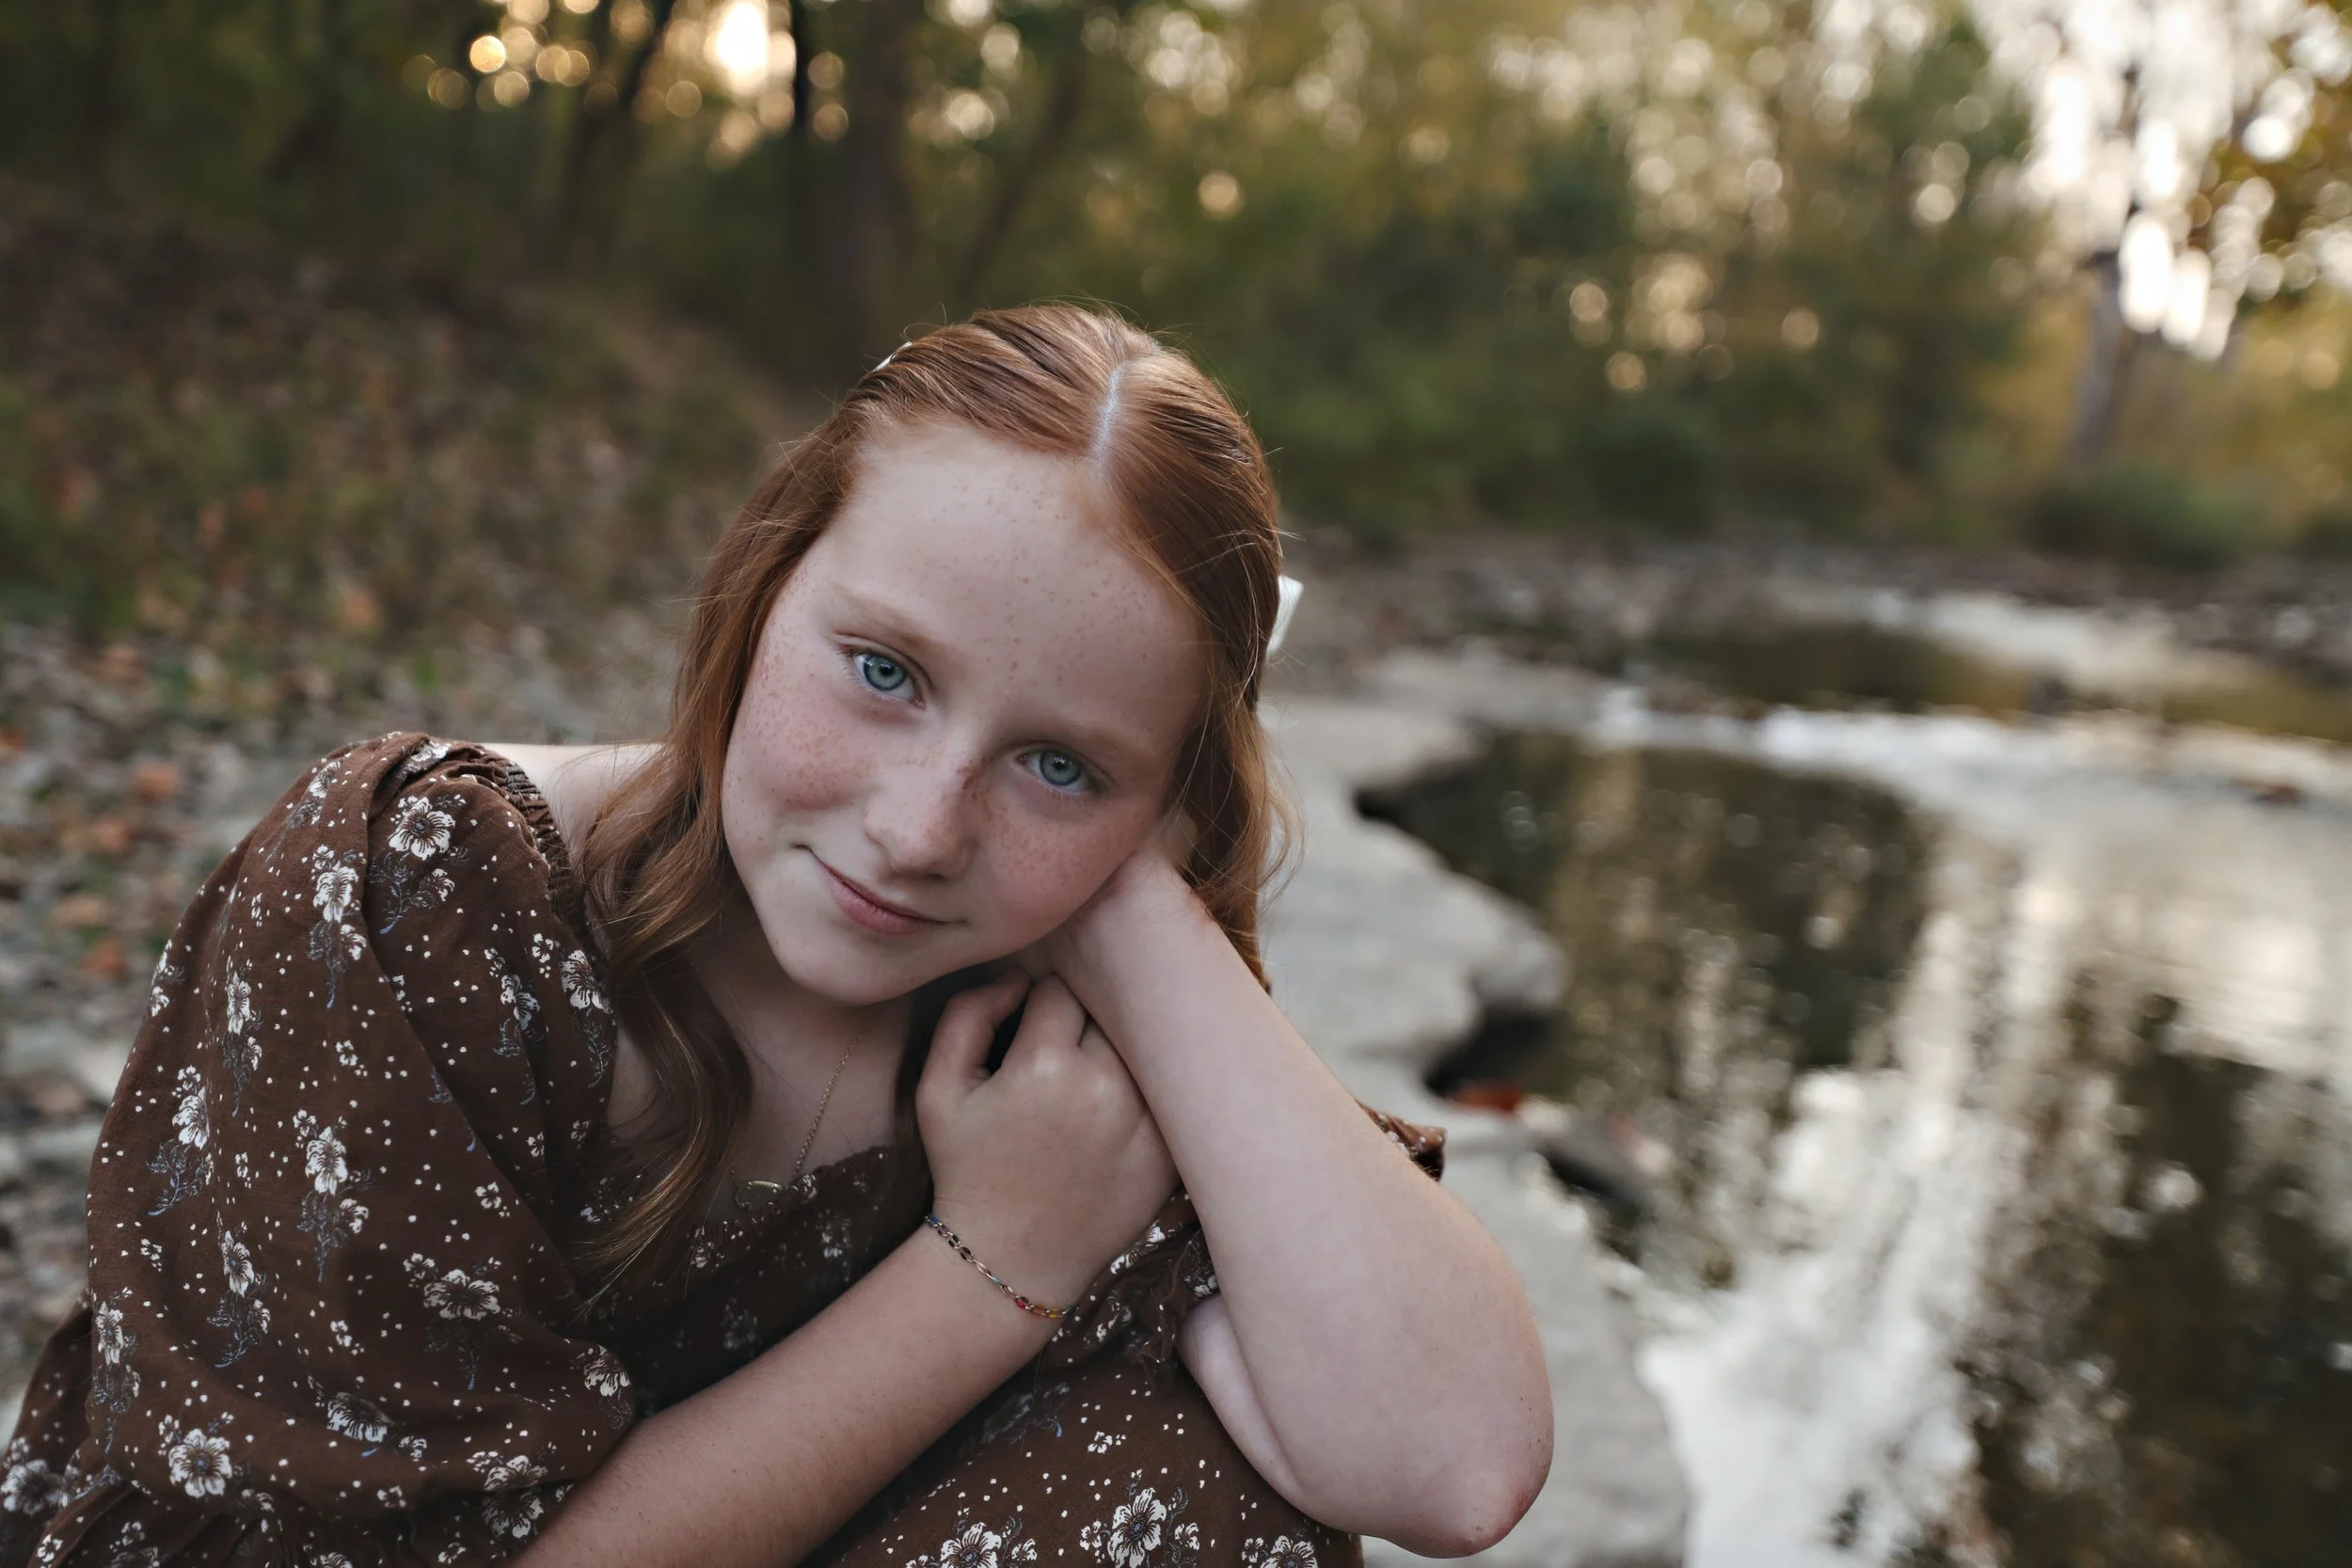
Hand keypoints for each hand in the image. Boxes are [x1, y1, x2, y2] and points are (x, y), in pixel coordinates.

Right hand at [916, 972, 1176, 1307]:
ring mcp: (1144, 1122)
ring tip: (1088, 1084)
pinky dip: (1147, 1091)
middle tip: (1062, 1054)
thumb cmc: (968, 1168)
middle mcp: (1104, 1088)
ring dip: (1119, 1054)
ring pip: (1143, 1048)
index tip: (1029, 1032)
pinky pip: (1167, 1093)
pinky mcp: (1168, 1153)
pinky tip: (1113, 1115)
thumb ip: (968, 1014)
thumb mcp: (939, 1089)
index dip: (1039, 1005)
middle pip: (1108, 1013)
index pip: (1060, 991)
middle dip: (1084, 1024)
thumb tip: (1016, 978)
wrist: (1009, 1261)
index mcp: (1045, 1065)